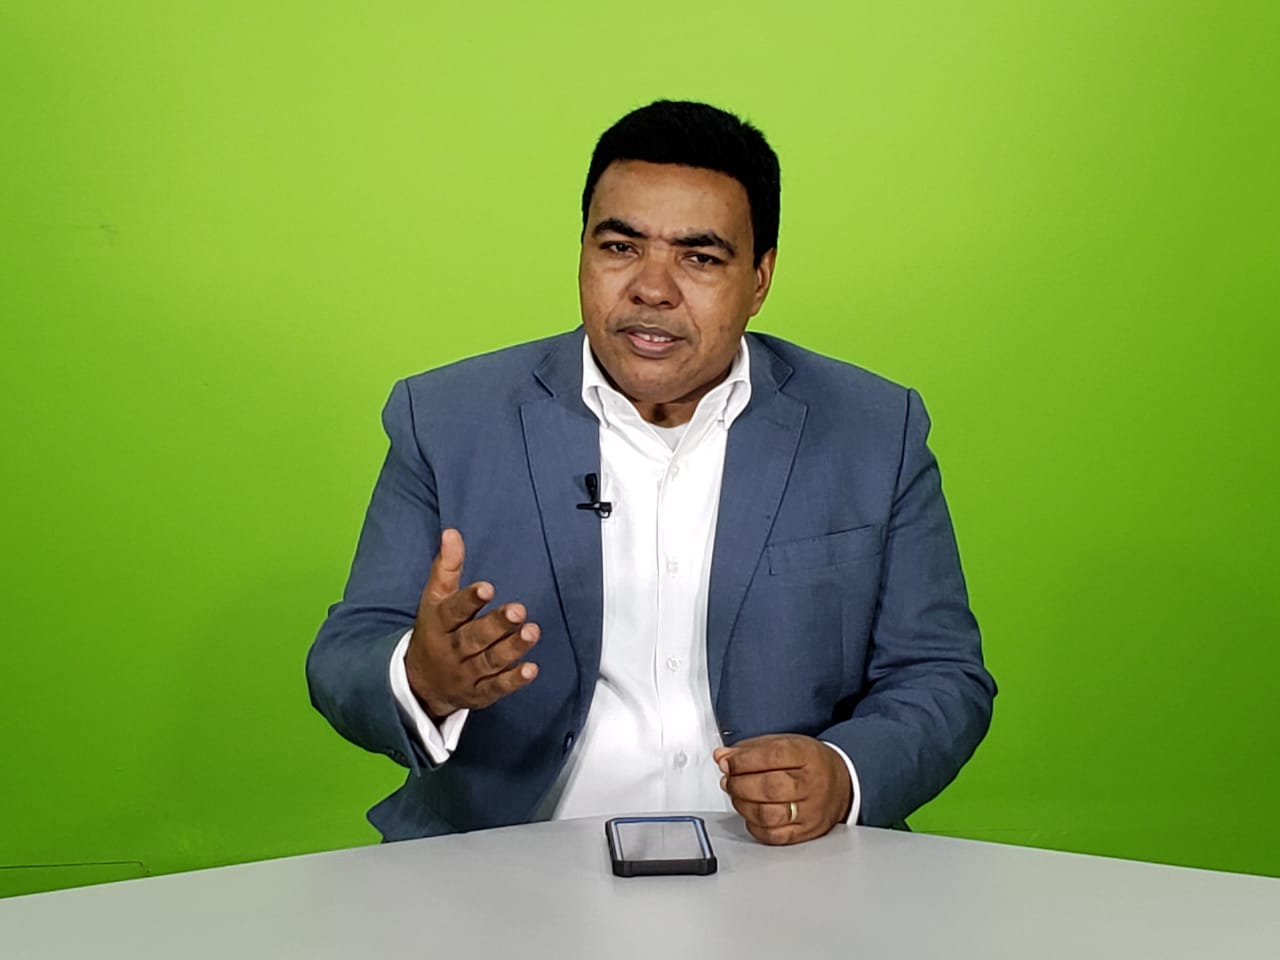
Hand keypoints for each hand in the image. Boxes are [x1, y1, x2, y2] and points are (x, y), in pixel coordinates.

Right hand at [405, 528, 538, 717]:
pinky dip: (513, 680)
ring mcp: (464, 674)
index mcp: (438, 624)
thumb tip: (452, 532)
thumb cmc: (434, 631)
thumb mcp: (434, 599)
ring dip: (511, 649)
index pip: (452, 612)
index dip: (469, 600)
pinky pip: (496, 688)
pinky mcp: (478, 694)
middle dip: (496, 625)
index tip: (488, 588)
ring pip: (488, 662)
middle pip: (472, 638)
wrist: (421, 684)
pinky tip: (531, 669)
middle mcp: (451, 650)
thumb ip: (446, 567)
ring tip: (532, 632)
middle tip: (519, 610)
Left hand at [714, 734, 851, 844]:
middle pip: (768, 788)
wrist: (842, 784)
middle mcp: (812, 785)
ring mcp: (811, 811)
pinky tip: (751, 814)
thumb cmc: (810, 763)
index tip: (726, 762)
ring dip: (743, 805)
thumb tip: (722, 757)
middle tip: (729, 780)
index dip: (742, 761)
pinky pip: (773, 836)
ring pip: (768, 815)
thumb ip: (751, 749)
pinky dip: (754, 826)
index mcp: (807, 756)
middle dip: (739, 784)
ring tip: (738, 795)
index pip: (771, 757)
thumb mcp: (784, 743)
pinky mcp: (806, 832)